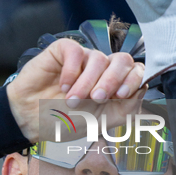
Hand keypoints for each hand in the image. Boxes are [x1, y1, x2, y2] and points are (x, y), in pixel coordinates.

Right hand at [6, 38, 144, 141]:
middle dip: (112, 81)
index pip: (135, 71)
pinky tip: (62, 85)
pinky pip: (76, 51)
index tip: (121, 95)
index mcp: (114, 85)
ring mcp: (83, 59)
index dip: (133, 80)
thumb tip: (143, 88)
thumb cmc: (64, 122)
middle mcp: (101, 70)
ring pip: (98, 59)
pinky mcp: (63, 51)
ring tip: (72, 100)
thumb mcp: (100, 123)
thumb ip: (126, 109)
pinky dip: (71, 71)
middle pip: (122, 60)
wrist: (32, 121)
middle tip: (96, 99)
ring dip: (86, 83)